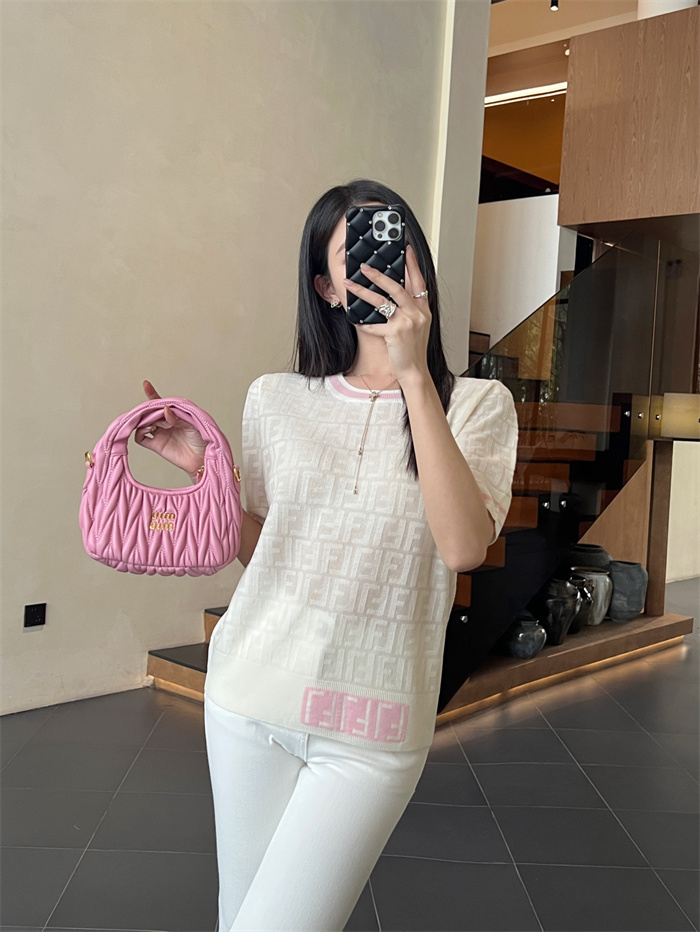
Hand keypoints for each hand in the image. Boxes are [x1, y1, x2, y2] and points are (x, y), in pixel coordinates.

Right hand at [135, 380, 210, 475]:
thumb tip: (165, 409)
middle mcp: (165, 423)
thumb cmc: (202, 440)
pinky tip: (149, 429)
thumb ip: (178, 417)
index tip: (146, 384)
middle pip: (149, 412)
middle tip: (161, 415)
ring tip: (156, 424)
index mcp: (174, 415)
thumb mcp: (193, 424)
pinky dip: (140, 431)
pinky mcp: (156, 445)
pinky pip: (140, 437)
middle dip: (151, 410)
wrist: (203, 459)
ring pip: (143, 422)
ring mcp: (160, 433)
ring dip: (145, 420)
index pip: (160, 402)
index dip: (152, 394)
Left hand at [343, 244, 430, 383]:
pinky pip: (375, 325)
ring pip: (382, 301)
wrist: (415, 370)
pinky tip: (354, 319)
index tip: (406, 247)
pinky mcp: (396, 334)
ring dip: (363, 291)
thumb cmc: (413, 349)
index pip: (418, 280)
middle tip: (364, 266)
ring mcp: (407, 323)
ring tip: (350, 284)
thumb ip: (410, 308)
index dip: (412, 263)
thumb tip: (393, 292)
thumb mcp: (418, 325)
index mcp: (423, 308)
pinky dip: (364, 323)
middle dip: (379, 274)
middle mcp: (417, 313)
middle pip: (397, 286)